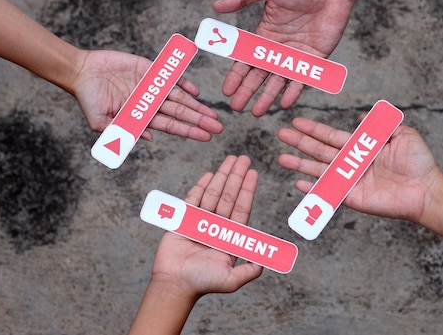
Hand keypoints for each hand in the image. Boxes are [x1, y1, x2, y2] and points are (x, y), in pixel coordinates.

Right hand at [72, 49, 222, 140]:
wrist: (82, 71)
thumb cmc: (88, 98)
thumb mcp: (99, 122)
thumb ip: (122, 131)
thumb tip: (149, 138)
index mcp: (142, 116)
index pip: (171, 126)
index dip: (189, 131)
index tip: (206, 137)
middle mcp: (152, 103)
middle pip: (181, 114)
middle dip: (200, 121)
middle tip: (219, 128)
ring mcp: (152, 86)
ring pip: (181, 98)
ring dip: (198, 106)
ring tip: (214, 115)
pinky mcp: (150, 70)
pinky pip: (171, 77)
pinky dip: (184, 83)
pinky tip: (196, 92)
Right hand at [150, 155, 262, 296]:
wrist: (175, 284)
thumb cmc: (202, 283)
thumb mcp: (232, 280)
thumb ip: (250, 270)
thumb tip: (267, 261)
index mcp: (229, 236)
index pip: (241, 208)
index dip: (247, 190)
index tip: (253, 173)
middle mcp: (217, 226)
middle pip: (229, 196)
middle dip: (236, 177)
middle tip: (243, 158)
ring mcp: (200, 222)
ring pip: (214, 194)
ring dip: (222, 176)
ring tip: (230, 160)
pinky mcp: (183, 220)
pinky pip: (194, 199)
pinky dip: (201, 186)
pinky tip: (210, 174)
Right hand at [213, 0, 355, 115]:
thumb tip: (216, 6)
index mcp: (264, 35)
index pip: (246, 60)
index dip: (236, 76)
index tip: (226, 90)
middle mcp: (278, 49)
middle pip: (259, 75)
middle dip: (247, 92)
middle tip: (237, 108)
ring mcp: (296, 55)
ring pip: (279, 81)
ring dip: (267, 97)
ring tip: (257, 112)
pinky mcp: (315, 59)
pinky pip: (302, 78)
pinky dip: (294, 91)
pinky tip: (284, 103)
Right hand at [277, 117, 441, 222]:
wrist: (426, 190)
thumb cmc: (419, 162)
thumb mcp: (403, 134)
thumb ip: (381, 124)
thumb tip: (362, 116)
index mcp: (360, 147)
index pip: (330, 136)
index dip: (313, 129)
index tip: (296, 121)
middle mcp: (351, 163)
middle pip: (319, 150)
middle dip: (300, 142)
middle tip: (281, 134)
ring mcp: (350, 180)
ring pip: (319, 170)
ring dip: (300, 164)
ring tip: (282, 158)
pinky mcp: (352, 197)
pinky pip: (328, 192)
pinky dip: (313, 189)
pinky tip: (298, 184)